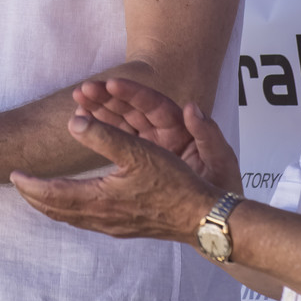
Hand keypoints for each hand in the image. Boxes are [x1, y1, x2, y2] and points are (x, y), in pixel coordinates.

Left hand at [10, 112, 222, 242]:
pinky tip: (77, 203)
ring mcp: (113, 227)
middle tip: (20, 184)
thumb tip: (74, 122)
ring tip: (41, 192)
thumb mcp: (138, 151)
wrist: (202, 218)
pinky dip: (71, 210)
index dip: (31, 185)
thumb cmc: (174, 184)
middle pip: (56, 210)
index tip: (14, 175)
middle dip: (35, 197)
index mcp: (99, 200)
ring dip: (52, 204)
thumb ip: (103, 136)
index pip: (52, 195)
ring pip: (71, 218)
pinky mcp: (125, 228)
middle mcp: (102, 218)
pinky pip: (86, 220)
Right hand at [75, 78, 240, 186]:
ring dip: (100, 110)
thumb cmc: (222, 187)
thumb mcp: (221, 160)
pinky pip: (119, 141)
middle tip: (84, 90)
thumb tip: (192, 108)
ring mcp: (151, 146)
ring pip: (122, 122)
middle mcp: (164, 133)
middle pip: (132, 109)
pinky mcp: (141, 160)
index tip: (112, 84)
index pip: (154, 105)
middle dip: (108, 97)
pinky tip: (84, 123)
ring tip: (78, 101)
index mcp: (182, 129)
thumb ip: (208, 133)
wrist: (215, 216)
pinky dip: (102, 130)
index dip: (133, 93)